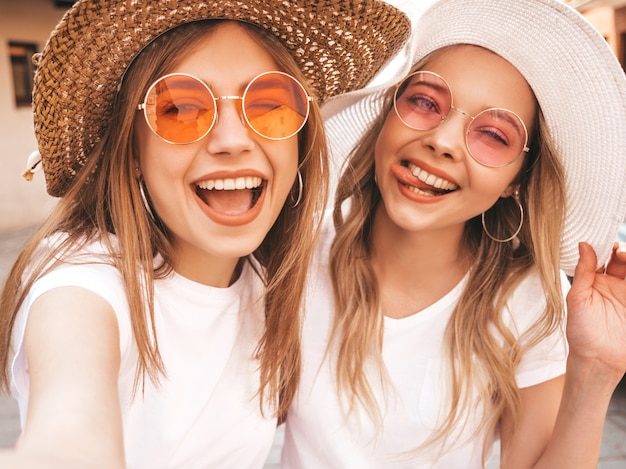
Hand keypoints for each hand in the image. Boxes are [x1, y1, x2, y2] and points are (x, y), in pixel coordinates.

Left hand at [566, 242, 625, 380]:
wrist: (597, 359)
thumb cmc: (581, 331)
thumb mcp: (577, 298)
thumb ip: (583, 271)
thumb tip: (583, 245)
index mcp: (595, 281)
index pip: (604, 256)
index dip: (606, 247)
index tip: (607, 243)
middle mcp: (614, 285)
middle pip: (624, 261)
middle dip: (623, 252)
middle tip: (619, 252)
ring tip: (625, 258)